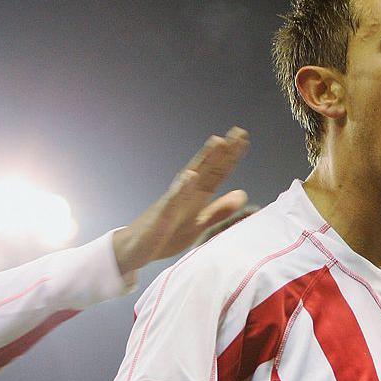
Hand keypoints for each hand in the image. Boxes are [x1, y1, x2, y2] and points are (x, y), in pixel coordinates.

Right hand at [113, 127, 249, 272]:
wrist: (136, 249)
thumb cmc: (167, 234)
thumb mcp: (200, 224)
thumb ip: (220, 210)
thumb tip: (242, 194)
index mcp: (197, 195)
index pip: (217, 172)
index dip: (231, 157)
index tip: (244, 139)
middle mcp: (186, 192)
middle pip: (208, 168)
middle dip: (223, 151)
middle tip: (238, 131)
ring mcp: (173, 201)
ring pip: (191, 176)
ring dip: (203, 159)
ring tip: (217, 142)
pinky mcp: (162, 215)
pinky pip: (172, 200)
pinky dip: (181, 188)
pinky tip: (190, 176)